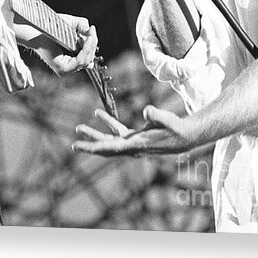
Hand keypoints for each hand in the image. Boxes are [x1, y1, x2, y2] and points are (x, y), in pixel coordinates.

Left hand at [49, 14, 97, 75]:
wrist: (38, 28)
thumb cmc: (52, 26)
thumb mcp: (72, 24)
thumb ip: (84, 27)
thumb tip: (91, 34)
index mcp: (71, 58)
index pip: (88, 57)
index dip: (92, 46)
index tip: (92, 32)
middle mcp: (69, 65)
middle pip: (90, 60)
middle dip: (92, 46)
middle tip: (91, 32)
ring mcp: (66, 69)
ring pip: (87, 61)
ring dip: (91, 47)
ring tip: (90, 36)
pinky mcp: (63, 69)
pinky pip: (80, 62)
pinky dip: (86, 51)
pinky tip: (87, 40)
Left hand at [73, 105, 191, 156]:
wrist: (183, 136)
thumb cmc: (175, 128)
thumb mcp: (166, 119)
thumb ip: (156, 115)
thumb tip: (147, 110)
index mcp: (136, 144)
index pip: (112, 147)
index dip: (96, 146)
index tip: (81, 147)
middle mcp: (131, 147)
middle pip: (106, 147)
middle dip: (90, 145)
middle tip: (74, 144)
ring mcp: (132, 143)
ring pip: (109, 140)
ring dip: (94, 134)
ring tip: (79, 128)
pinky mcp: (134, 137)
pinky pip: (117, 132)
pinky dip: (107, 123)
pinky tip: (98, 114)